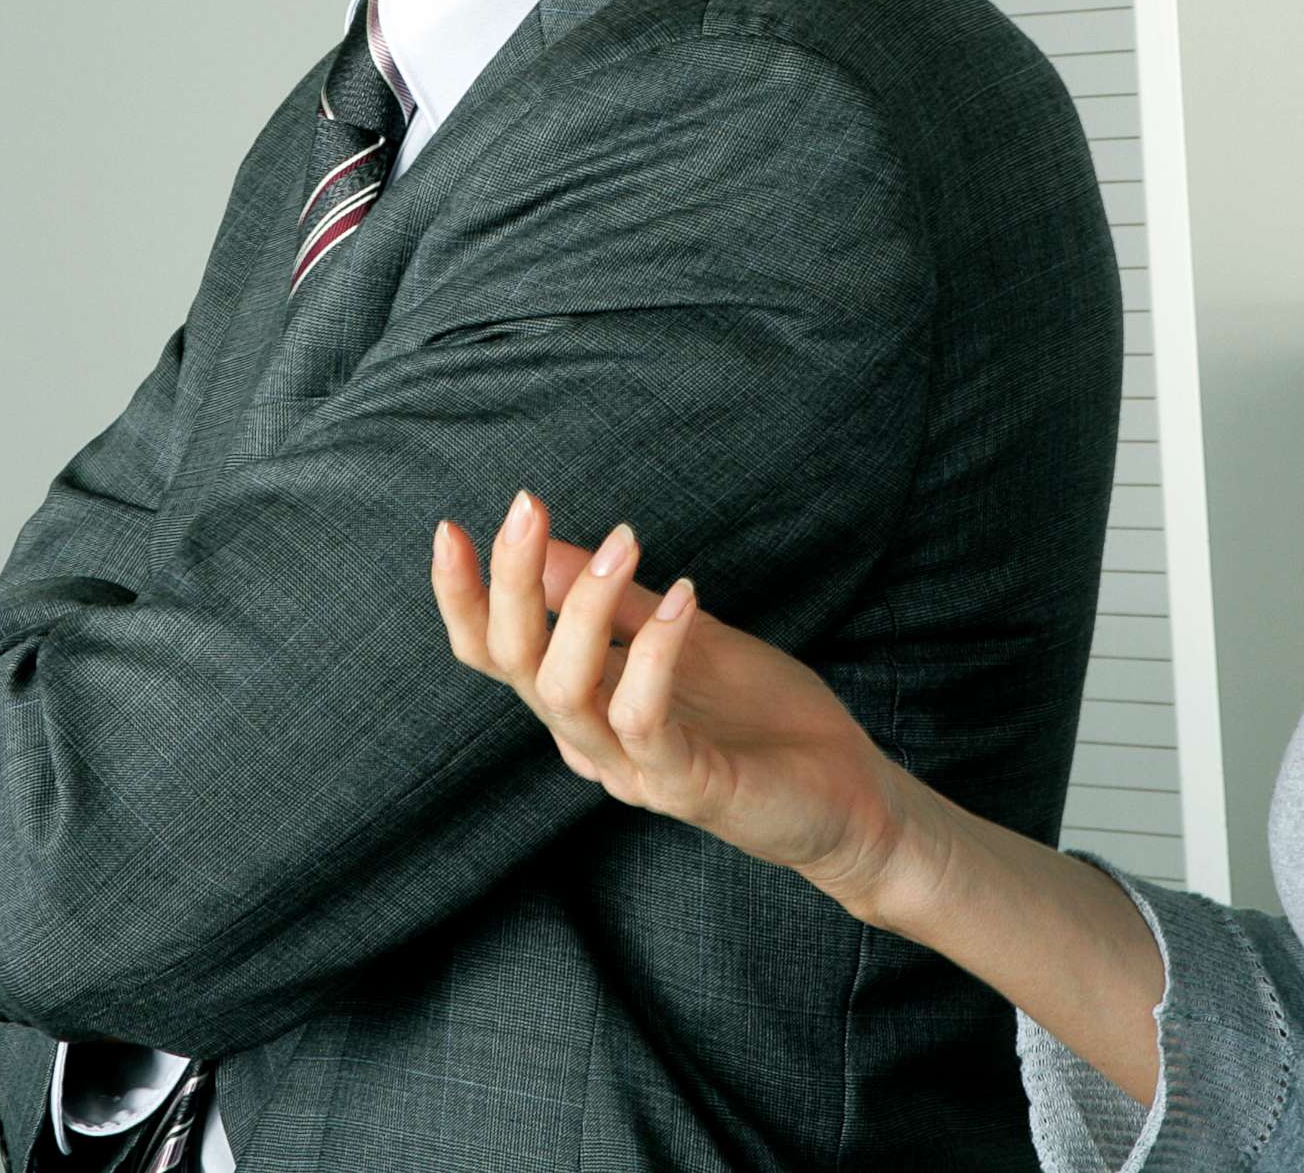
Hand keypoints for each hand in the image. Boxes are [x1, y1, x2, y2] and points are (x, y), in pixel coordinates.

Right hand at [429, 490, 928, 922]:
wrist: (852, 797)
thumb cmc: (765, 718)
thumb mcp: (688, 637)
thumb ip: (620, 604)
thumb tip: (544, 547)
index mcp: (586, 704)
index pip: (496, 656)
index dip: (463, 598)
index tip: (452, 529)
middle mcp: (592, 741)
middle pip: (513, 665)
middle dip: (507, 582)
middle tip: (525, 507)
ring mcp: (633, 770)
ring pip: (559, 694)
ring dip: (580, 608)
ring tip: (626, 541)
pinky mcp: (683, 787)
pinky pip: (641, 721)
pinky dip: (651, 653)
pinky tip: (681, 600)